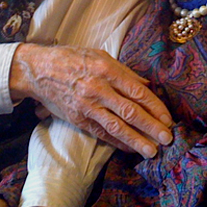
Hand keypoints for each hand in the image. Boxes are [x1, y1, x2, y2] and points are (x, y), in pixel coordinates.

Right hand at [10, 44, 172, 157]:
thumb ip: (124, 72)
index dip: (155, 107)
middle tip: (167, 138)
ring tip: (152, 151)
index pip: (137, 92)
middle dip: (151, 126)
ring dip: (136, 140)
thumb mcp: (100, 55)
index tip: (168, 118)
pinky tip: (129, 148)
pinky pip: (101, 132)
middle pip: (130, 111)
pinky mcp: (77, 118)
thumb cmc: (72, 58)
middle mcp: (98, 89)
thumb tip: (147, 87)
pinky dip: (116, 142)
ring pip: (116, 126)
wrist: (39, 70)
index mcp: (106, 70)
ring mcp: (87, 105)